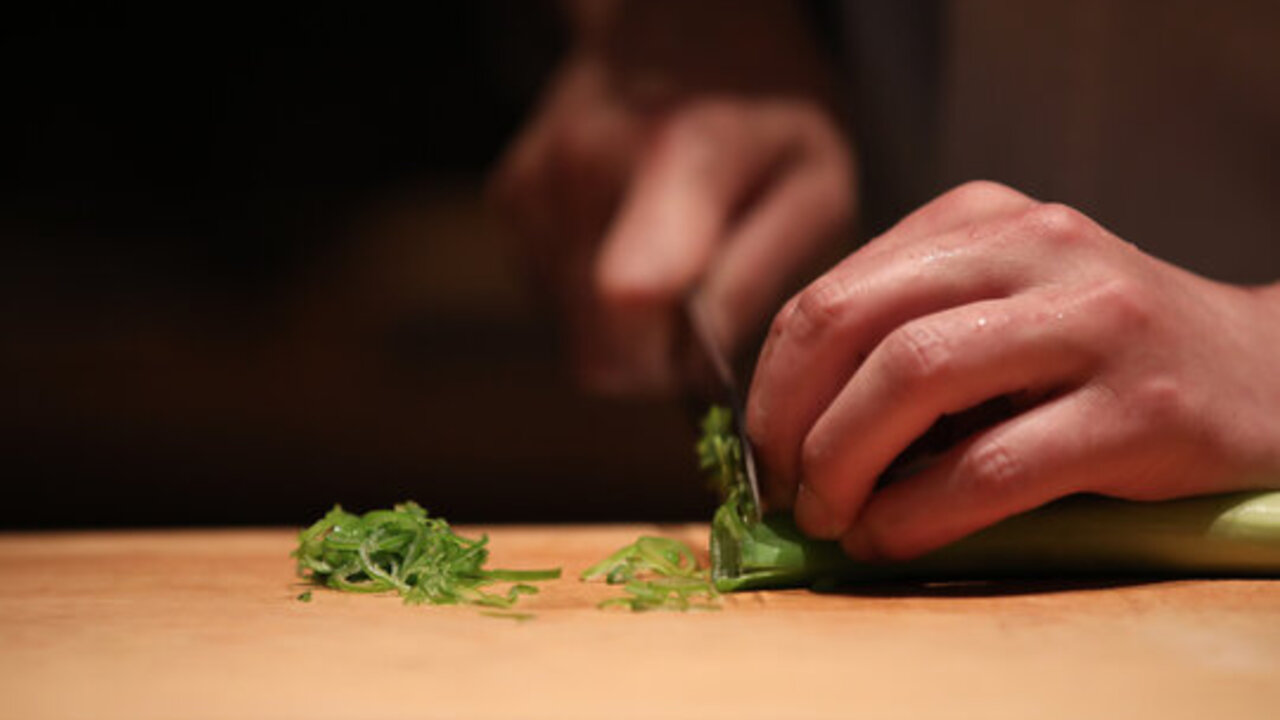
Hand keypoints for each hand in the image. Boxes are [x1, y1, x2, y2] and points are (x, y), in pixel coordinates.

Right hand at [489, 0, 854, 393]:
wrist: (680, 27)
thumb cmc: (766, 111)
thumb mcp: (815, 184)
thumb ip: (758, 275)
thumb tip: (696, 365)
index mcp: (679, 158)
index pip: (628, 304)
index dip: (665, 362)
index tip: (703, 347)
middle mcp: (584, 166)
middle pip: (597, 351)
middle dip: (653, 358)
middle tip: (700, 302)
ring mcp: (535, 183)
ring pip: (572, 333)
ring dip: (626, 324)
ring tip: (669, 253)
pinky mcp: (508, 198)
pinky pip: (551, 296)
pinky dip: (593, 291)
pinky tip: (630, 235)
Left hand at [747, 181, 1279, 559]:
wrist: (1266, 374)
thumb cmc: (1101, 354)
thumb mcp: (998, 306)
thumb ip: (903, 335)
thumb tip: (786, 429)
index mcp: (979, 219)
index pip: (829, 295)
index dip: (773, 385)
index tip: (760, 452)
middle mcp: (1034, 246)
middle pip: (853, 326)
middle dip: (790, 423)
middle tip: (783, 492)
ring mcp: (1093, 322)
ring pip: (912, 379)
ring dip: (843, 464)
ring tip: (830, 517)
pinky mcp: (1141, 410)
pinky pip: (989, 466)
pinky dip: (916, 513)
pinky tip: (891, 537)